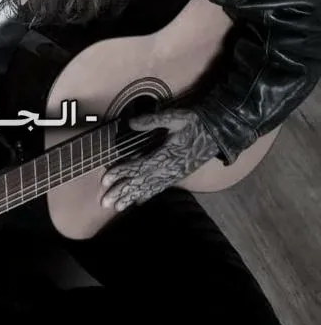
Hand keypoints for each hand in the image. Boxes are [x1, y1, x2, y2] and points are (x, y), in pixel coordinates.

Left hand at [101, 109, 219, 211]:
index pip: (138, 166)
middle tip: (105, 202)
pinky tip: (138, 202)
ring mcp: (174, 174)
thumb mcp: (175, 117)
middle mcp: (169, 169)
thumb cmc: (196, 122)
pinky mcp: (178, 175)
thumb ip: (152, 120)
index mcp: (166, 155)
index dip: (121, 173)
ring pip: (149, 188)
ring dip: (131, 197)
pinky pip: (160, 188)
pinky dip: (148, 195)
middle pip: (141, 183)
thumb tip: (131, 122)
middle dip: (122, 192)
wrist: (219, 131)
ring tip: (117, 207)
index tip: (105, 180)